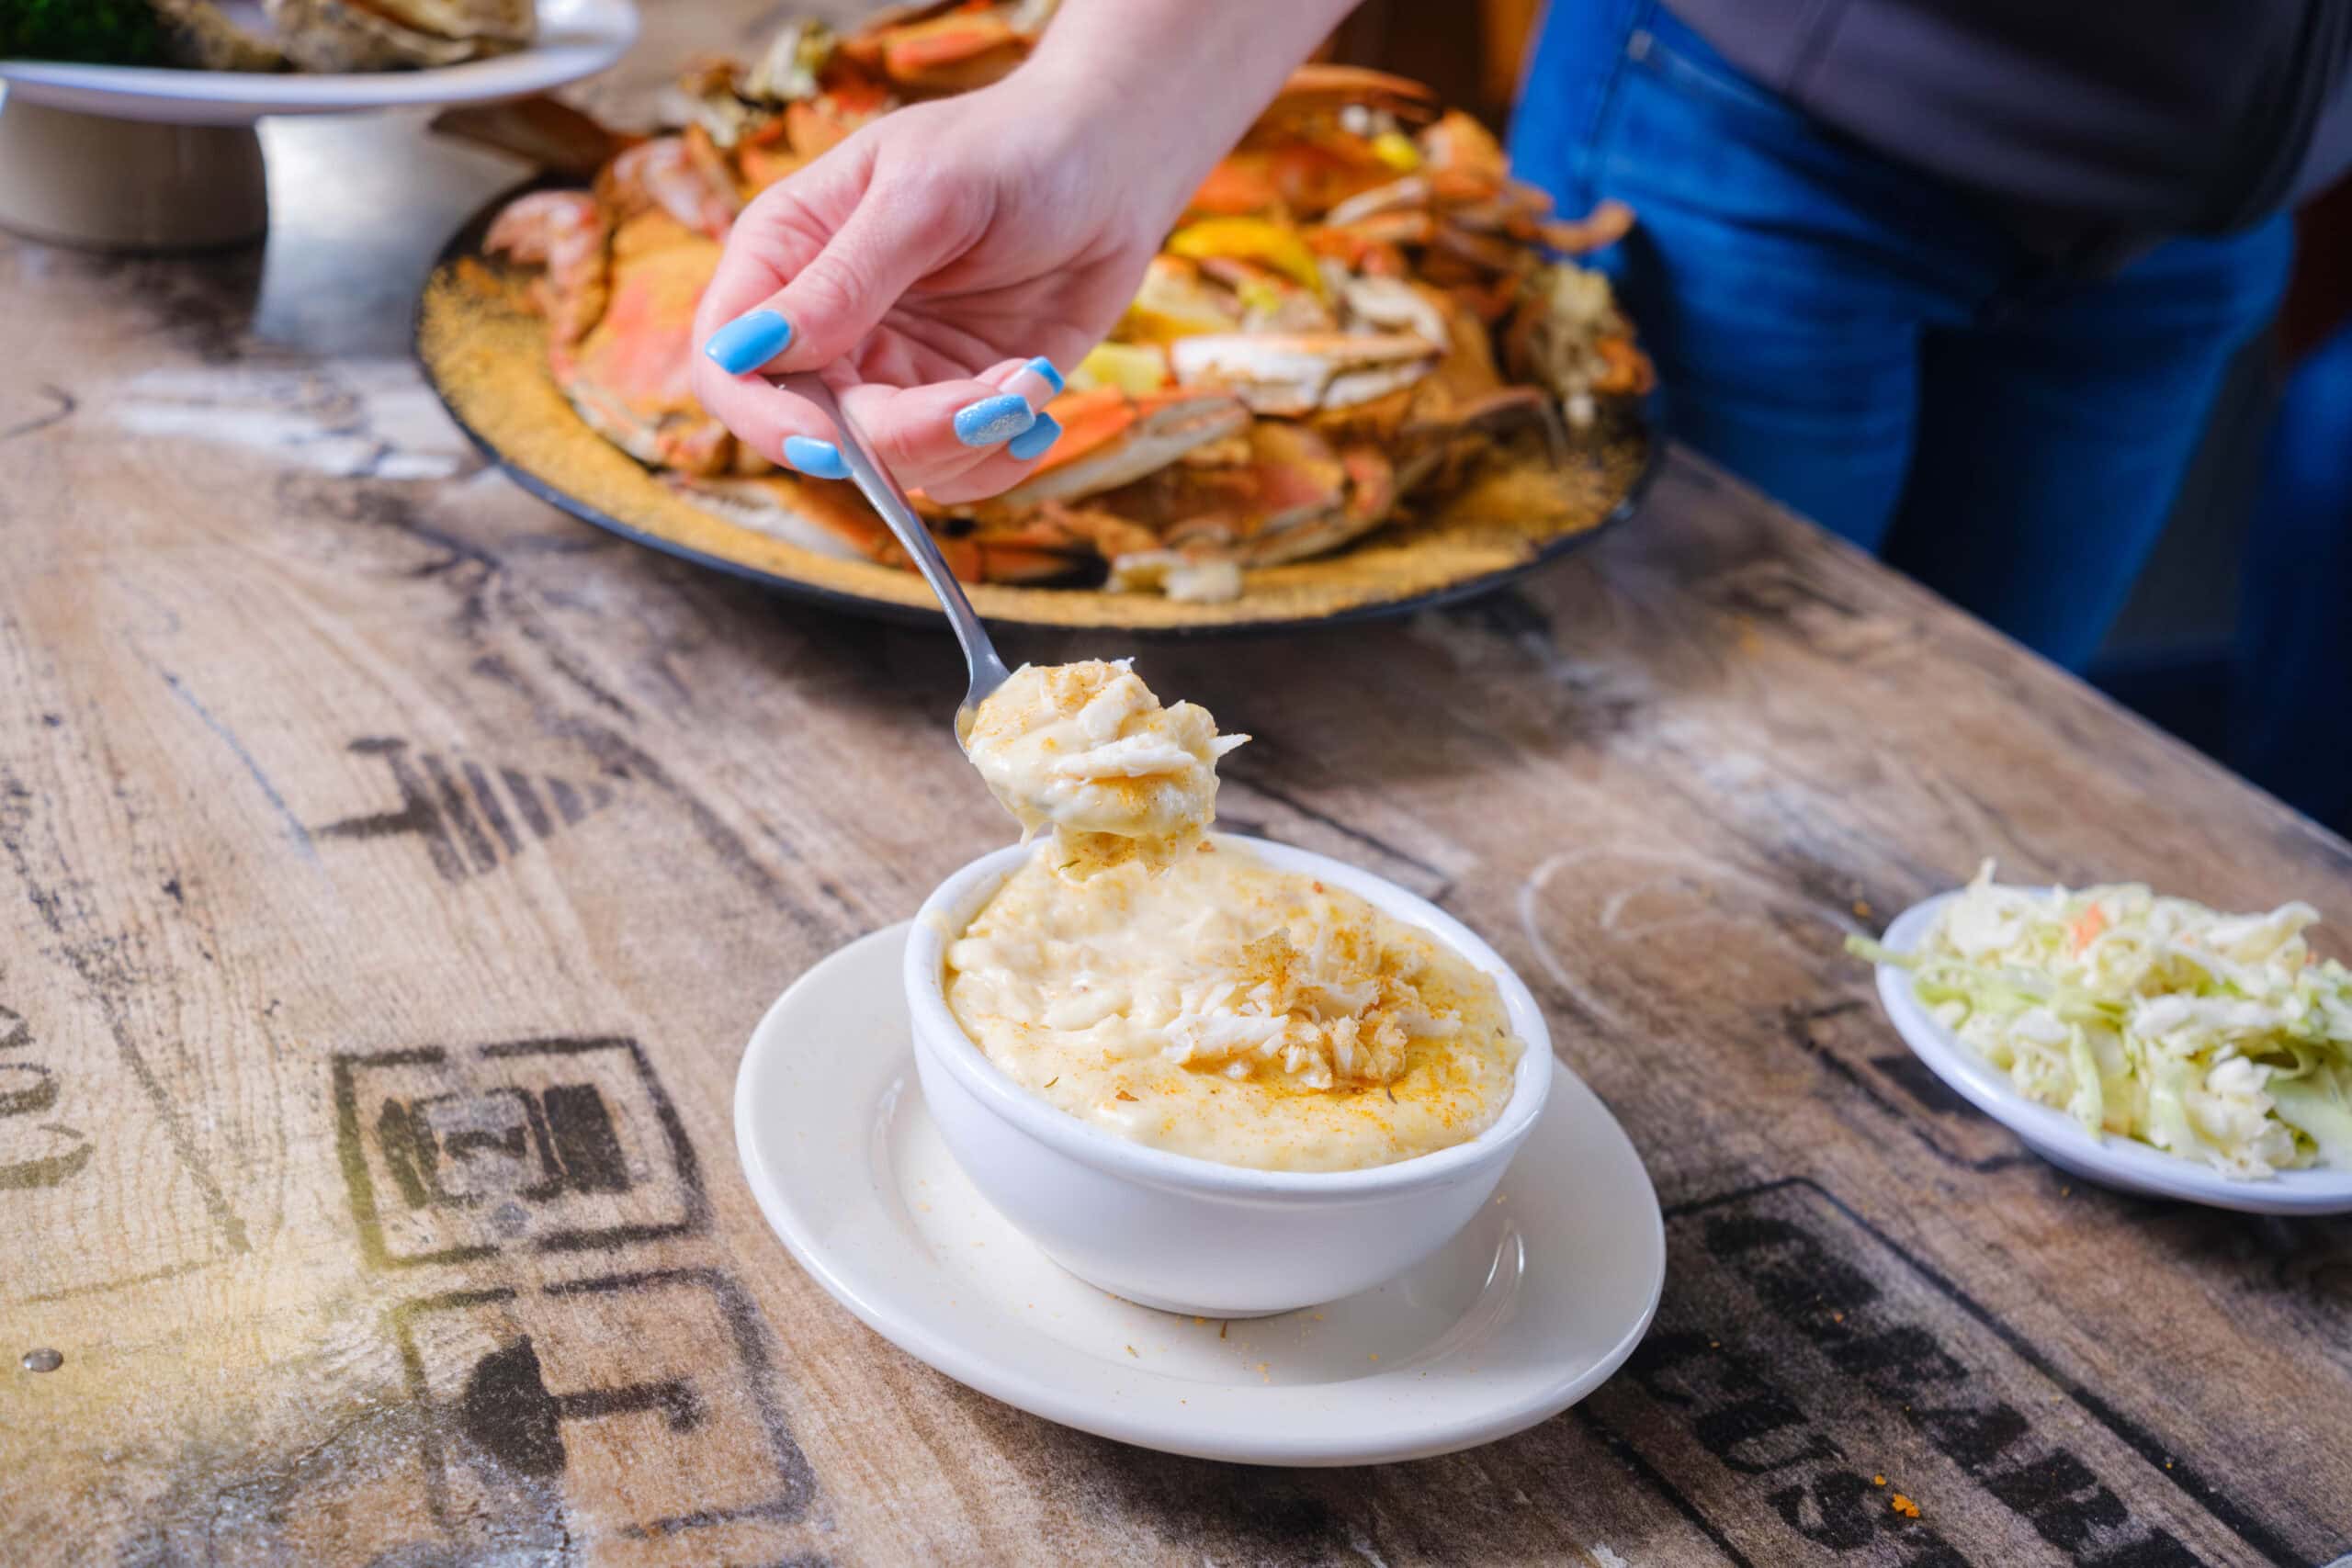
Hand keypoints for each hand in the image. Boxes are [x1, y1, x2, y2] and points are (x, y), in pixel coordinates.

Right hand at [690, 82, 1177, 503]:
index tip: (833, 443)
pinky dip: (1000, 453)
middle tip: (991, 401)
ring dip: (970, 439)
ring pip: (892, 463)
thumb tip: (755, 350)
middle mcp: (826, 325)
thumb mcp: (926, 196)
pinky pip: (954, 471)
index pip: (728, 364)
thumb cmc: (1012, 147)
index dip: (766, 418)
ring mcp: (891, 370)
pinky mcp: (955, 399)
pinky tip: (1040, 396)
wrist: (1111, 161)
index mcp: (785, 255)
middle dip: (907, 434)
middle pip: (818, 431)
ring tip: (1031, 378)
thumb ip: (845, 277)